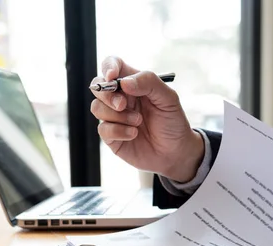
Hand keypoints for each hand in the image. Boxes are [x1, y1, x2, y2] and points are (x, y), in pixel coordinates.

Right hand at [90, 56, 204, 181]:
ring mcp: (114, 117)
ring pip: (97, 108)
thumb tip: (124, 82)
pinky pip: (103, 129)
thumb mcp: (168, 98)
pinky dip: (119, 131)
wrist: (175, 152)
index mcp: (133, 83)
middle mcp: (120, 98)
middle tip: (123, 105)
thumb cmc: (173, 122)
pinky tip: (133, 134)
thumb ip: (149, 83)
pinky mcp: (111, 136)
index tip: (111, 76)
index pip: (113, 65)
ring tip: (138, 122)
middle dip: (107, 95)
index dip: (108, 67)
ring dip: (117, 115)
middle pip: (98, 86)